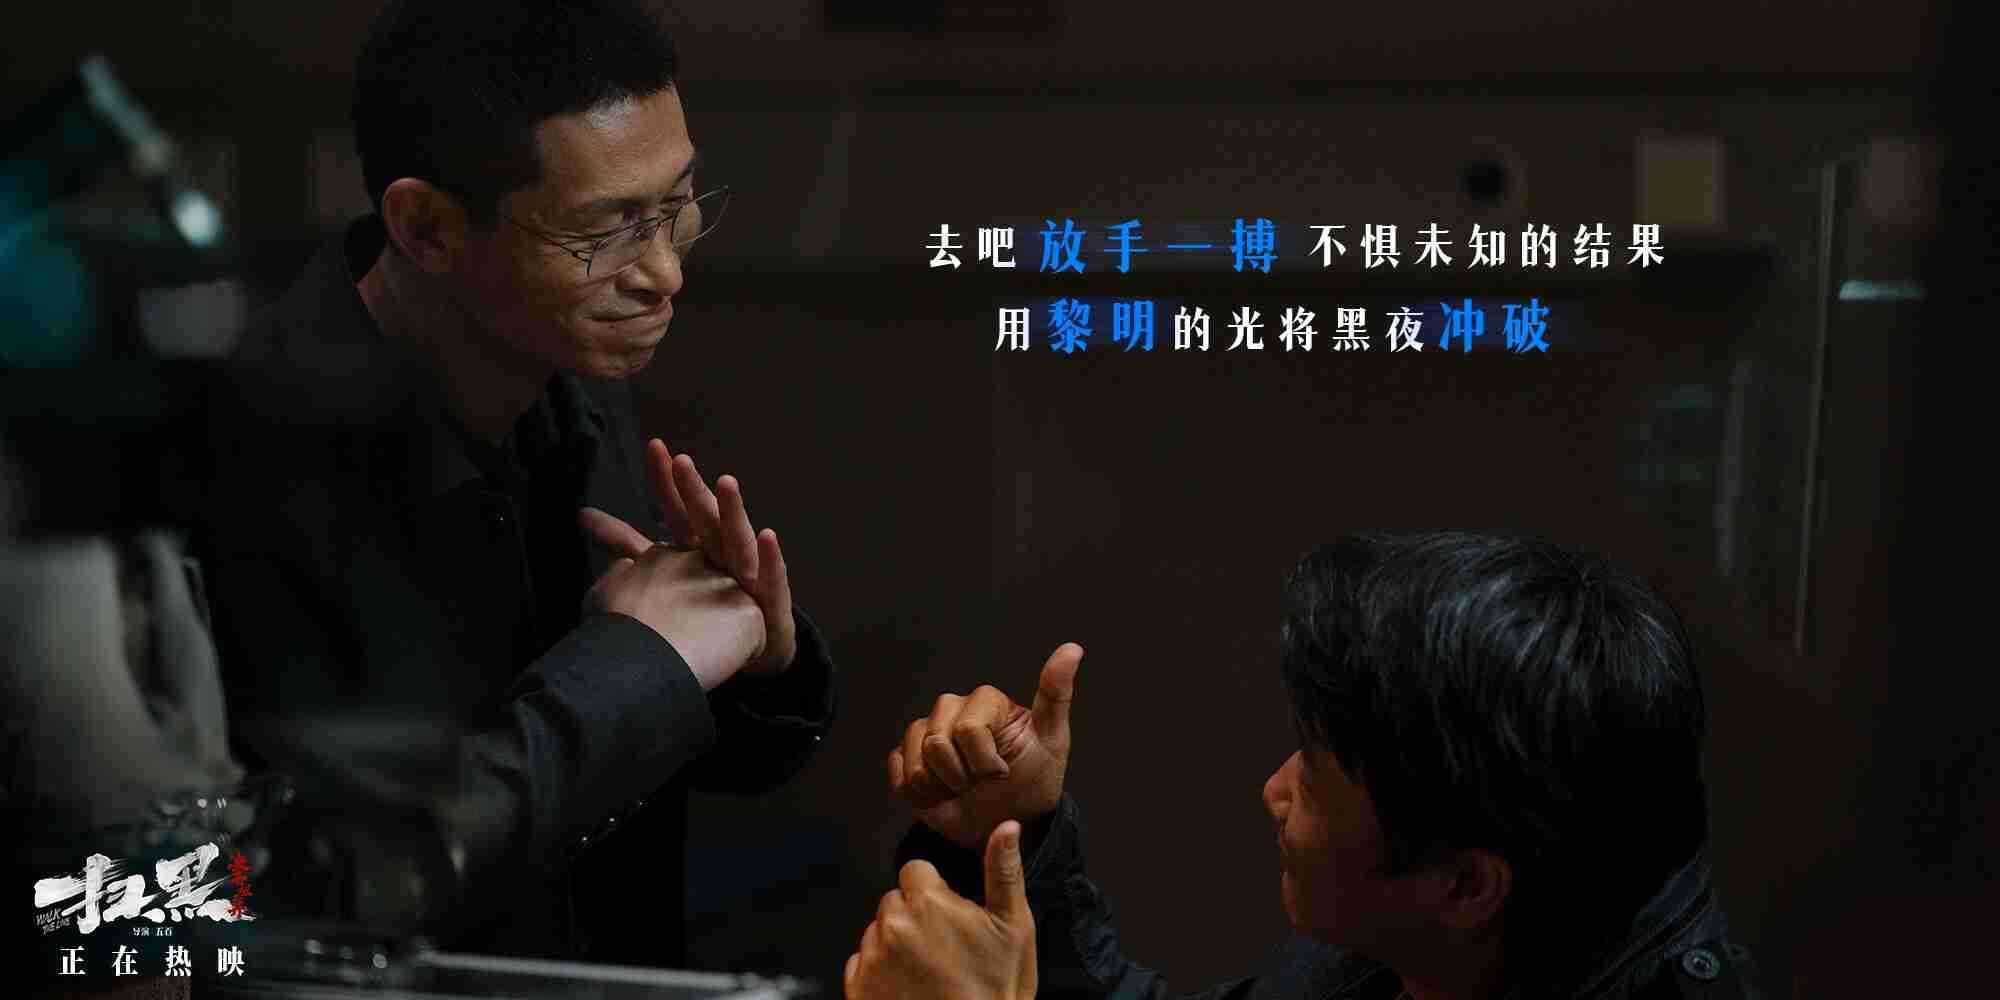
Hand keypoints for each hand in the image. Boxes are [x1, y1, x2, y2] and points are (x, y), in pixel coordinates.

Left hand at [581, 438, 796, 675]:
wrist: (757, 650)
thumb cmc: (710, 608)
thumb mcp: (663, 569)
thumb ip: (626, 543)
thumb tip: (582, 514)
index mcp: (699, 546)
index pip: (678, 509)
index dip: (666, 482)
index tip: (655, 447)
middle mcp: (724, 554)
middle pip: (706, 518)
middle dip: (694, 490)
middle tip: (681, 462)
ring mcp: (750, 575)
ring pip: (738, 540)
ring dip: (733, 512)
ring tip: (726, 483)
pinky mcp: (771, 601)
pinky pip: (772, 580)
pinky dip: (769, 559)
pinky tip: (766, 536)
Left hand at [845, 821, 1035, 999]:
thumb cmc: (997, 990)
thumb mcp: (1013, 928)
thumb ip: (1003, 871)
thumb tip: (1007, 827)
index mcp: (926, 902)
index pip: (915, 871)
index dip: (935, 892)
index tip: (950, 918)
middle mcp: (891, 926)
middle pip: (894, 901)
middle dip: (914, 917)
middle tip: (944, 950)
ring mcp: (871, 960)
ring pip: (878, 933)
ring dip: (897, 945)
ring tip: (928, 974)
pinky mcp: (858, 988)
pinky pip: (861, 965)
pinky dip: (880, 973)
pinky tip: (909, 990)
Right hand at [891, 644, 1080, 850]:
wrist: (1009, 820)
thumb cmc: (1033, 778)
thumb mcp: (1052, 739)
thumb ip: (1056, 693)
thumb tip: (1073, 648)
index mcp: (985, 701)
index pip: (968, 729)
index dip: (984, 761)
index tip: (1004, 772)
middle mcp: (952, 709)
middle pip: (937, 743)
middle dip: (962, 776)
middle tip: (982, 783)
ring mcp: (926, 733)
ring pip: (916, 763)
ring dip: (942, 789)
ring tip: (963, 790)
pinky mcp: (907, 758)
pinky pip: (900, 776)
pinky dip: (922, 797)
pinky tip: (943, 796)